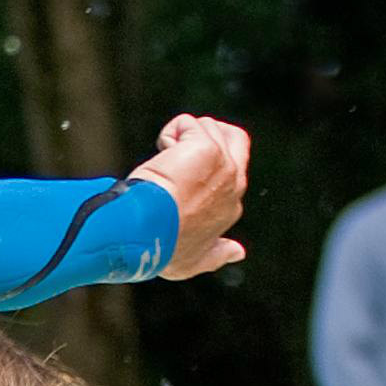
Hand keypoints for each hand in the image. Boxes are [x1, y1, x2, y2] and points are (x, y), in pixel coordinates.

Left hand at [134, 114, 250, 277]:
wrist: (146, 233)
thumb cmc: (161, 248)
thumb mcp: (190, 262)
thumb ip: (215, 255)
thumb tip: (239, 253)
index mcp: (231, 207)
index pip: (230, 171)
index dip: (202, 168)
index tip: (178, 186)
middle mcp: (234, 182)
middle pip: (232, 137)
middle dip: (202, 138)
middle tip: (173, 161)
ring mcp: (224, 163)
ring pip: (206, 128)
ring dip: (179, 140)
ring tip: (163, 169)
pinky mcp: (207, 147)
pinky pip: (187, 124)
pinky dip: (170, 134)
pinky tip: (160, 155)